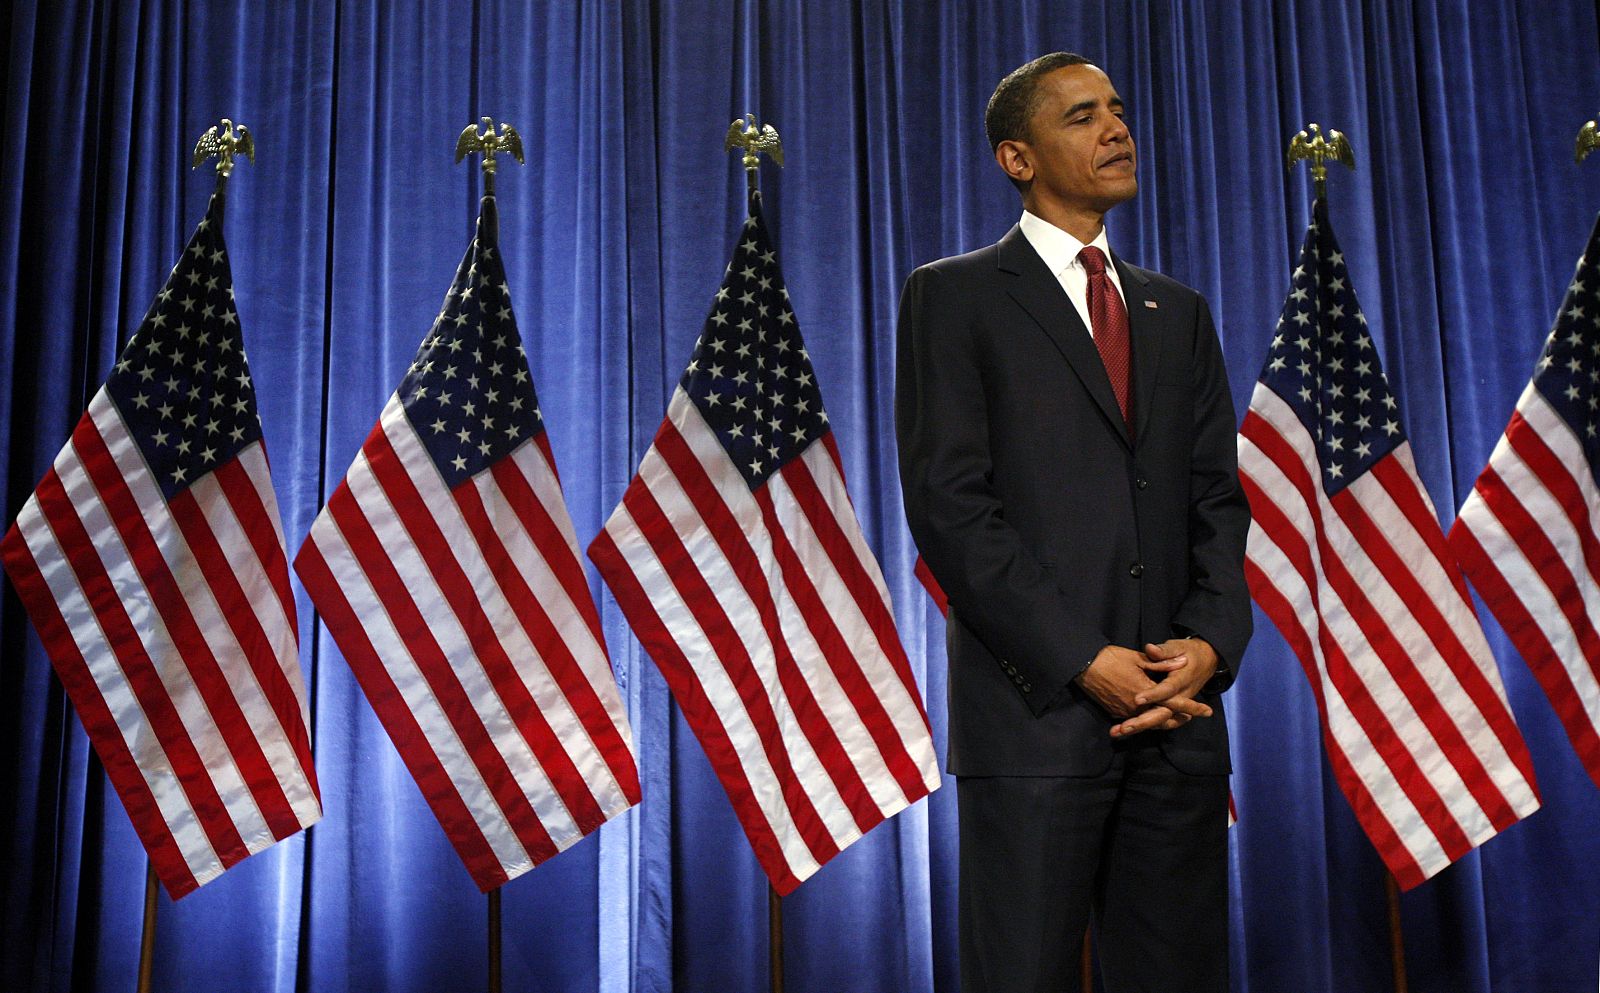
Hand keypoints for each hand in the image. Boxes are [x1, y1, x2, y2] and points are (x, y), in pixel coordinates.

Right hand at [1074, 644, 1211, 736]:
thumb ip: (1162, 663)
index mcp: (1145, 691)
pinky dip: (1148, 720)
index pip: (1174, 702)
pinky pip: (1136, 719)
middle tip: (1194, 716)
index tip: (1207, 710)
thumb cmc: (1111, 658)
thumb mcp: (1138, 657)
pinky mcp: (1116, 712)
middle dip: (1181, 718)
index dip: (1192, 706)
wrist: (1083, 666)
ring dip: (1165, 720)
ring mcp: (1125, 711)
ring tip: (1178, 717)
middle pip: (1164, 718)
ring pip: (1150, 722)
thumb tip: (1183, 662)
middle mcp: (1136, 706)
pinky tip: (1153, 716)